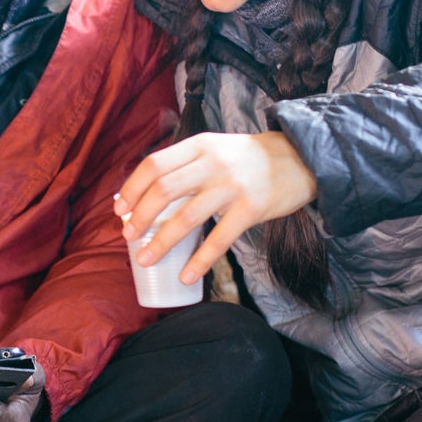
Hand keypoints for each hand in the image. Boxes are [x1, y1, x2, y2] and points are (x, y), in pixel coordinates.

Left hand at [114, 131, 319, 285]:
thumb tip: (147, 194)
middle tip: (128, 236)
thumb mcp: (214, 148)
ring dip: (161, 242)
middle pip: (164, 190)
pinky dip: (199, 261)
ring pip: (187, 217)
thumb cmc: (248, 158)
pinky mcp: (251, 208)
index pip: (154, 164)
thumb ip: (186, 165)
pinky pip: (219, 239)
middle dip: (141, 216)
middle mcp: (212, 162)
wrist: (301, 158)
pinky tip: (185, 276)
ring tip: (146, 259)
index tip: (120, 209)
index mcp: (199, 145)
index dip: (132, 189)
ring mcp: (232, 186)